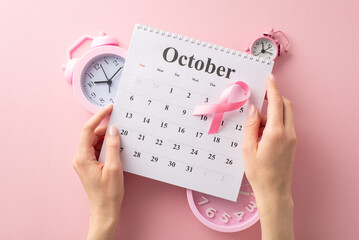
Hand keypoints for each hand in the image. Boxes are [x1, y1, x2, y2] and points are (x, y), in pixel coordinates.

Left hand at [72, 105, 123, 239]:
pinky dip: (106, 145)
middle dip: (105, 128)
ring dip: (106, 138)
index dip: (99, 116)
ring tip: (120, 138)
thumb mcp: (114, 167)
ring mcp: (84, 161)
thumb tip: (113, 129)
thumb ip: (113, 146)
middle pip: (91, 134)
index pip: (88, 129)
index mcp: (82, 157)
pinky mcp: (89, 164)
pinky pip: (96, 149)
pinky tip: (116, 147)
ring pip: (94, 141)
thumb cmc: (109, 192)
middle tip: (120, 125)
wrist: (105, 209)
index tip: (109, 108)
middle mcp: (80, 157)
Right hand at [242, 74, 296, 239]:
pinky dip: (274, 123)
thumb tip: (253, 109)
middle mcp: (288, 133)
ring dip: (272, 113)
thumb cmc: (259, 173)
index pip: (276, 104)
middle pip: (286, 105)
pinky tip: (260, 135)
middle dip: (275, 97)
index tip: (269, 78)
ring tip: (254, 128)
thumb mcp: (247, 149)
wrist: (274, 191)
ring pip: (285, 115)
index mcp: (275, 133)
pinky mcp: (292, 143)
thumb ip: (250, 126)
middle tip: (261, 96)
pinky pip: (285, 125)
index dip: (273, 89)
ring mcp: (292, 138)